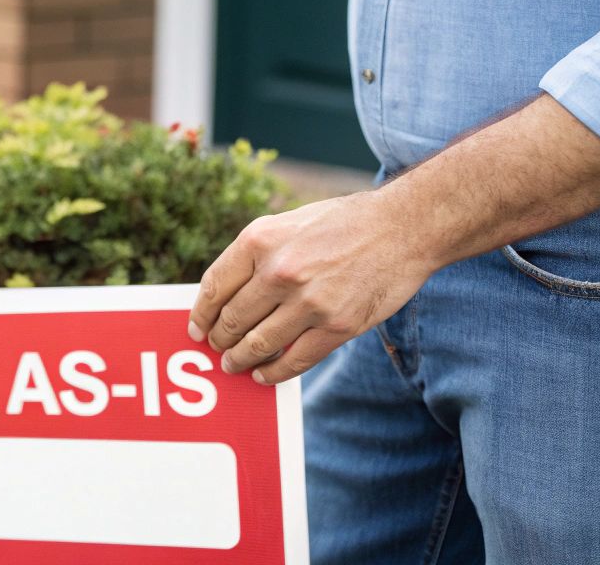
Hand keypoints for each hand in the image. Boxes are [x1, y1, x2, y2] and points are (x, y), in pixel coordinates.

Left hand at [188, 191, 438, 384]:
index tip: (196, 329)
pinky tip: (264, 375)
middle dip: (220, 340)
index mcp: (259, 240)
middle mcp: (279, 271)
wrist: (403, 227)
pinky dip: (274, 372)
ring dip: (241, 360)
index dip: (201, 314)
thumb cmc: (341, 223)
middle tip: (217, 350)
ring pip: (258, 344)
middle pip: (232, 319)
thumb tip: (226, 295)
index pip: (214, 287)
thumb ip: (256, 256)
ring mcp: (308, 302)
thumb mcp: (286, 224)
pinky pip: (295, 360)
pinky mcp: (337, 326)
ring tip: (234, 365)